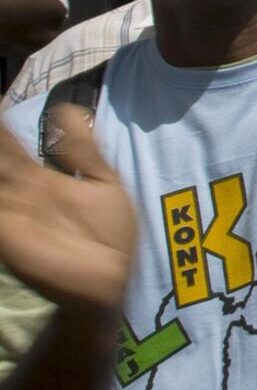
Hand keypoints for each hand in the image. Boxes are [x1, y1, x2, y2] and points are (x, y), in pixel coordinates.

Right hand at [0, 106, 135, 313]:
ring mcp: (11, 215)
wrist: (113, 280)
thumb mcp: (103, 183)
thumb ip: (82, 150)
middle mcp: (19, 193)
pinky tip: (1, 192)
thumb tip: (65, 109)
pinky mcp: (10, 238)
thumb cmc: (110, 234)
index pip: (7, 145)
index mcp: (38, 178)